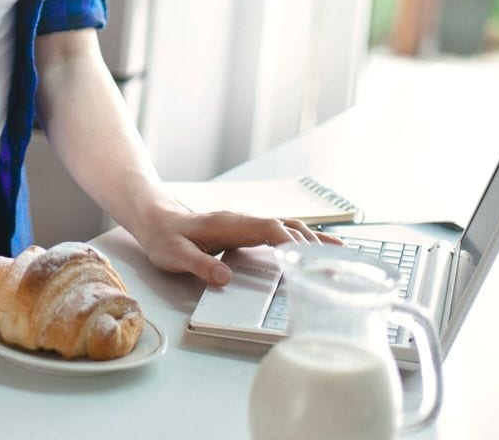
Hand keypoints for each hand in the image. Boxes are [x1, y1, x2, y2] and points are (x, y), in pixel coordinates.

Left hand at [134, 206, 344, 287]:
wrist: (156, 220)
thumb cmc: (165, 237)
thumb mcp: (175, 255)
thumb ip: (199, 265)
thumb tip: (226, 278)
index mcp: (228, 223)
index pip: (268, 229)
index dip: (290, 243)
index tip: (310, 259)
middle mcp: (242, 221)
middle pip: (286, 227)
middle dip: (313, 243)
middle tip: (340, 264)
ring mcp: (247, 225)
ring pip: (287, 229)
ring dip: (313, 241)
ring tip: (343, 257)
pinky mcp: (247, 233)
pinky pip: (280, 235)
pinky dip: (302, 242)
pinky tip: (318, 252)